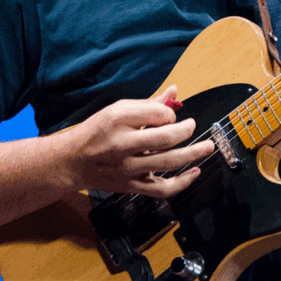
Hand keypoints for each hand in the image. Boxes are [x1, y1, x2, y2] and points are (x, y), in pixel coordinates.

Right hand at [63, 85, 214, 197]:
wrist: (72, 162)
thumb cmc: (97, 131)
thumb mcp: (118, 110)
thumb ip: (149, 103)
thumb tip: (175, 91)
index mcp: (117, 121)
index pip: (157, 114)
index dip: (170, 113)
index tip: (170, 114)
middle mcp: (122, 145)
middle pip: (164, 139)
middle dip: (185, 130)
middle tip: (193, 125)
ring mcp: (127, 169)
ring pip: (167, 163)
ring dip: (193, 154)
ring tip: (208, 146)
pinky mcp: (131, 186)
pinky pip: (161, 189)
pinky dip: (182, 183)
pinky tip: (195, 172)